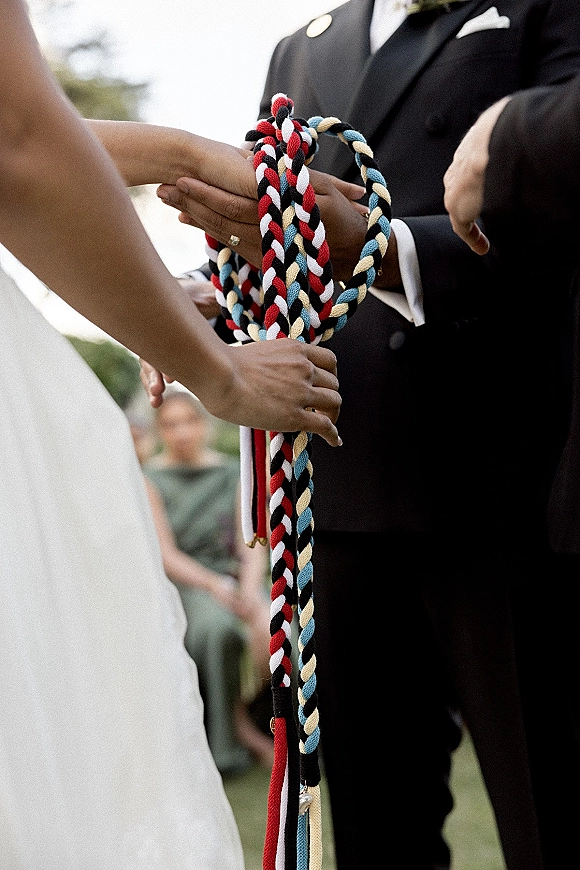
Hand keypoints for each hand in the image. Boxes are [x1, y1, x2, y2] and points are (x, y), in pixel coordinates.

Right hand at [139, 275, 220, 407]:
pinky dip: (153, 387)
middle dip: (154, 373)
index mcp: (165, 313)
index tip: (171, 375)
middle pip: (150, 353)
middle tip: (159, 389)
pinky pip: (153, 373)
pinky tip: (156, 403)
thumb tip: (216, 297)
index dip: (164, 353)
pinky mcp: (159, 358)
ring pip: (149, 366)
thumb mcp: (206, 296)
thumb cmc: (201, 299)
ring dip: (151, 383)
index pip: (160, 334)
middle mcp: (156, 330)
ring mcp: (155, 345)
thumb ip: (209, 298)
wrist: (195, 302)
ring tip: (156, 401)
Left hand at [157, 169, 372, 282]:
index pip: (234, 206)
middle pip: (220, 220)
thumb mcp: (325, 194)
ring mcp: (259, 251)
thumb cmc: (342, 219)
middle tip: (160, 187)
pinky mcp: (258, 256)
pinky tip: (187, 216)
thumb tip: (260, 162)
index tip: (181, 179)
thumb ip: (293, 180)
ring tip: (166, 197)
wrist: (353, 254)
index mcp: (276, 219)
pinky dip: (207, 227)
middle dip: (189, 203)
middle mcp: (263, 239)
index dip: (206, 194)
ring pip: (220, 232)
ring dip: (192, 215)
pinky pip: (228, 240)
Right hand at [208, 338, 341, 445]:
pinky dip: (333, 434)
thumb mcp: (259, 354)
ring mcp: (301, 391)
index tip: (324, 384)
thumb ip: (273, 364)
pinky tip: (335, 441)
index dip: (330, 375)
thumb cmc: (224, 366)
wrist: (219, 376)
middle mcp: (304, 368)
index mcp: (295, 349)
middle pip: (333, 383)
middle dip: (329, 396)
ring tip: (327, 423)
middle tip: (322, 407)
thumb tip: (268, 379)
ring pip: (333, 402)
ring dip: (332, 414)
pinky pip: (325, 425)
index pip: (328, 360)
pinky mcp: (295, 415)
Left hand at [443, 97, 510, 253]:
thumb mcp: (501, 129)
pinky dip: (473, 238)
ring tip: (482, 234)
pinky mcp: (456, 208)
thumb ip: (503, 137)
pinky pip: (463, 228)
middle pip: (460, 188)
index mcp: (467, 148)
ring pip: (462, 207)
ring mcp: (454, 188)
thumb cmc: (503, 130)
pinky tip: (482, 247)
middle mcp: (457, 168)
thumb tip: (516, 136)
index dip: (476, 179)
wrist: (492, 142)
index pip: (468, 167)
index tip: (483, 188)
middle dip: (469, 200)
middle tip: (483, 213)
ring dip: (471, 220)